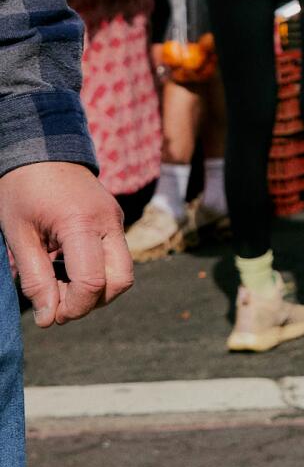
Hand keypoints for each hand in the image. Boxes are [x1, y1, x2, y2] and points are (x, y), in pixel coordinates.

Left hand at [0, 163, 132, 327]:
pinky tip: (66, 264)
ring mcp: (115, 219)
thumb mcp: (19, 235)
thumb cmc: (22, 190)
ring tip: (59, 282)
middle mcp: (108, 222)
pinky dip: (96, 271)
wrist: (40, 148)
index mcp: (81, 223)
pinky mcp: (114, 219)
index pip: (92, 282)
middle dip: (92, 302)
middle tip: (59, 304)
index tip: (50, 316)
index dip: (73, 307)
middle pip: (120, 281)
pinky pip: (116, 256)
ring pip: (122, 272)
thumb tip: (48, 318)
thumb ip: (35, 278)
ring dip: (95, 289)